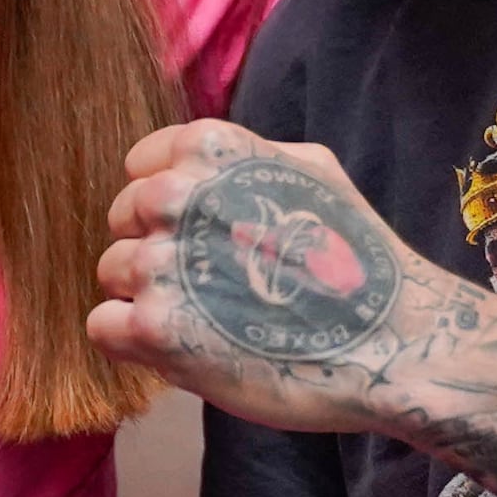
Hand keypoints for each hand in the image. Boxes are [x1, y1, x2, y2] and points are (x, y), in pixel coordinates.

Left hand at [89, 121, 445, 435]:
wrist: (393, 342)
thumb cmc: (357, 261)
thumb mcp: (311, 170)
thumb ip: (244, 159)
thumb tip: (192, 168)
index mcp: (211, 150)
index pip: (140, 166)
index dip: (169, 207)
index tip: (204, 235)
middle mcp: (178, 196)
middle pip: (121, 220)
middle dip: (157, 249)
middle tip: (209, 283)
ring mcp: (164, 263)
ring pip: (111, 273)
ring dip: (148, 298)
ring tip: (207, 318)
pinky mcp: (157, 329)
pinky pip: (103, 326)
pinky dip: (134, 343)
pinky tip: (185, 347)